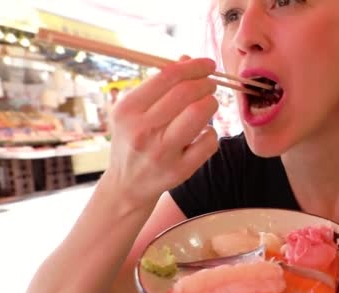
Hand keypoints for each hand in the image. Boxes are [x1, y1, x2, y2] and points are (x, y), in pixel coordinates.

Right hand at [102, 56, 218, 205]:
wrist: (126, 185)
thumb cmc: (134, 140)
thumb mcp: (135, 111)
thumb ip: (159, 85)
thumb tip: (188, 60)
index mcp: (128, 110)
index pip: (168, 77)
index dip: (194, 66)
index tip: (208, 64)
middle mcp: (142, 130)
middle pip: (186, 93)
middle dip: (206, 84)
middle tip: (211, 85)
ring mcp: (161, 152)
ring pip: (200, 115)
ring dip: (212, 104)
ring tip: (209, 104)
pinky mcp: (180, 171)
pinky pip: (209, 141)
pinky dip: (211, 132)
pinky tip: (203, 133)